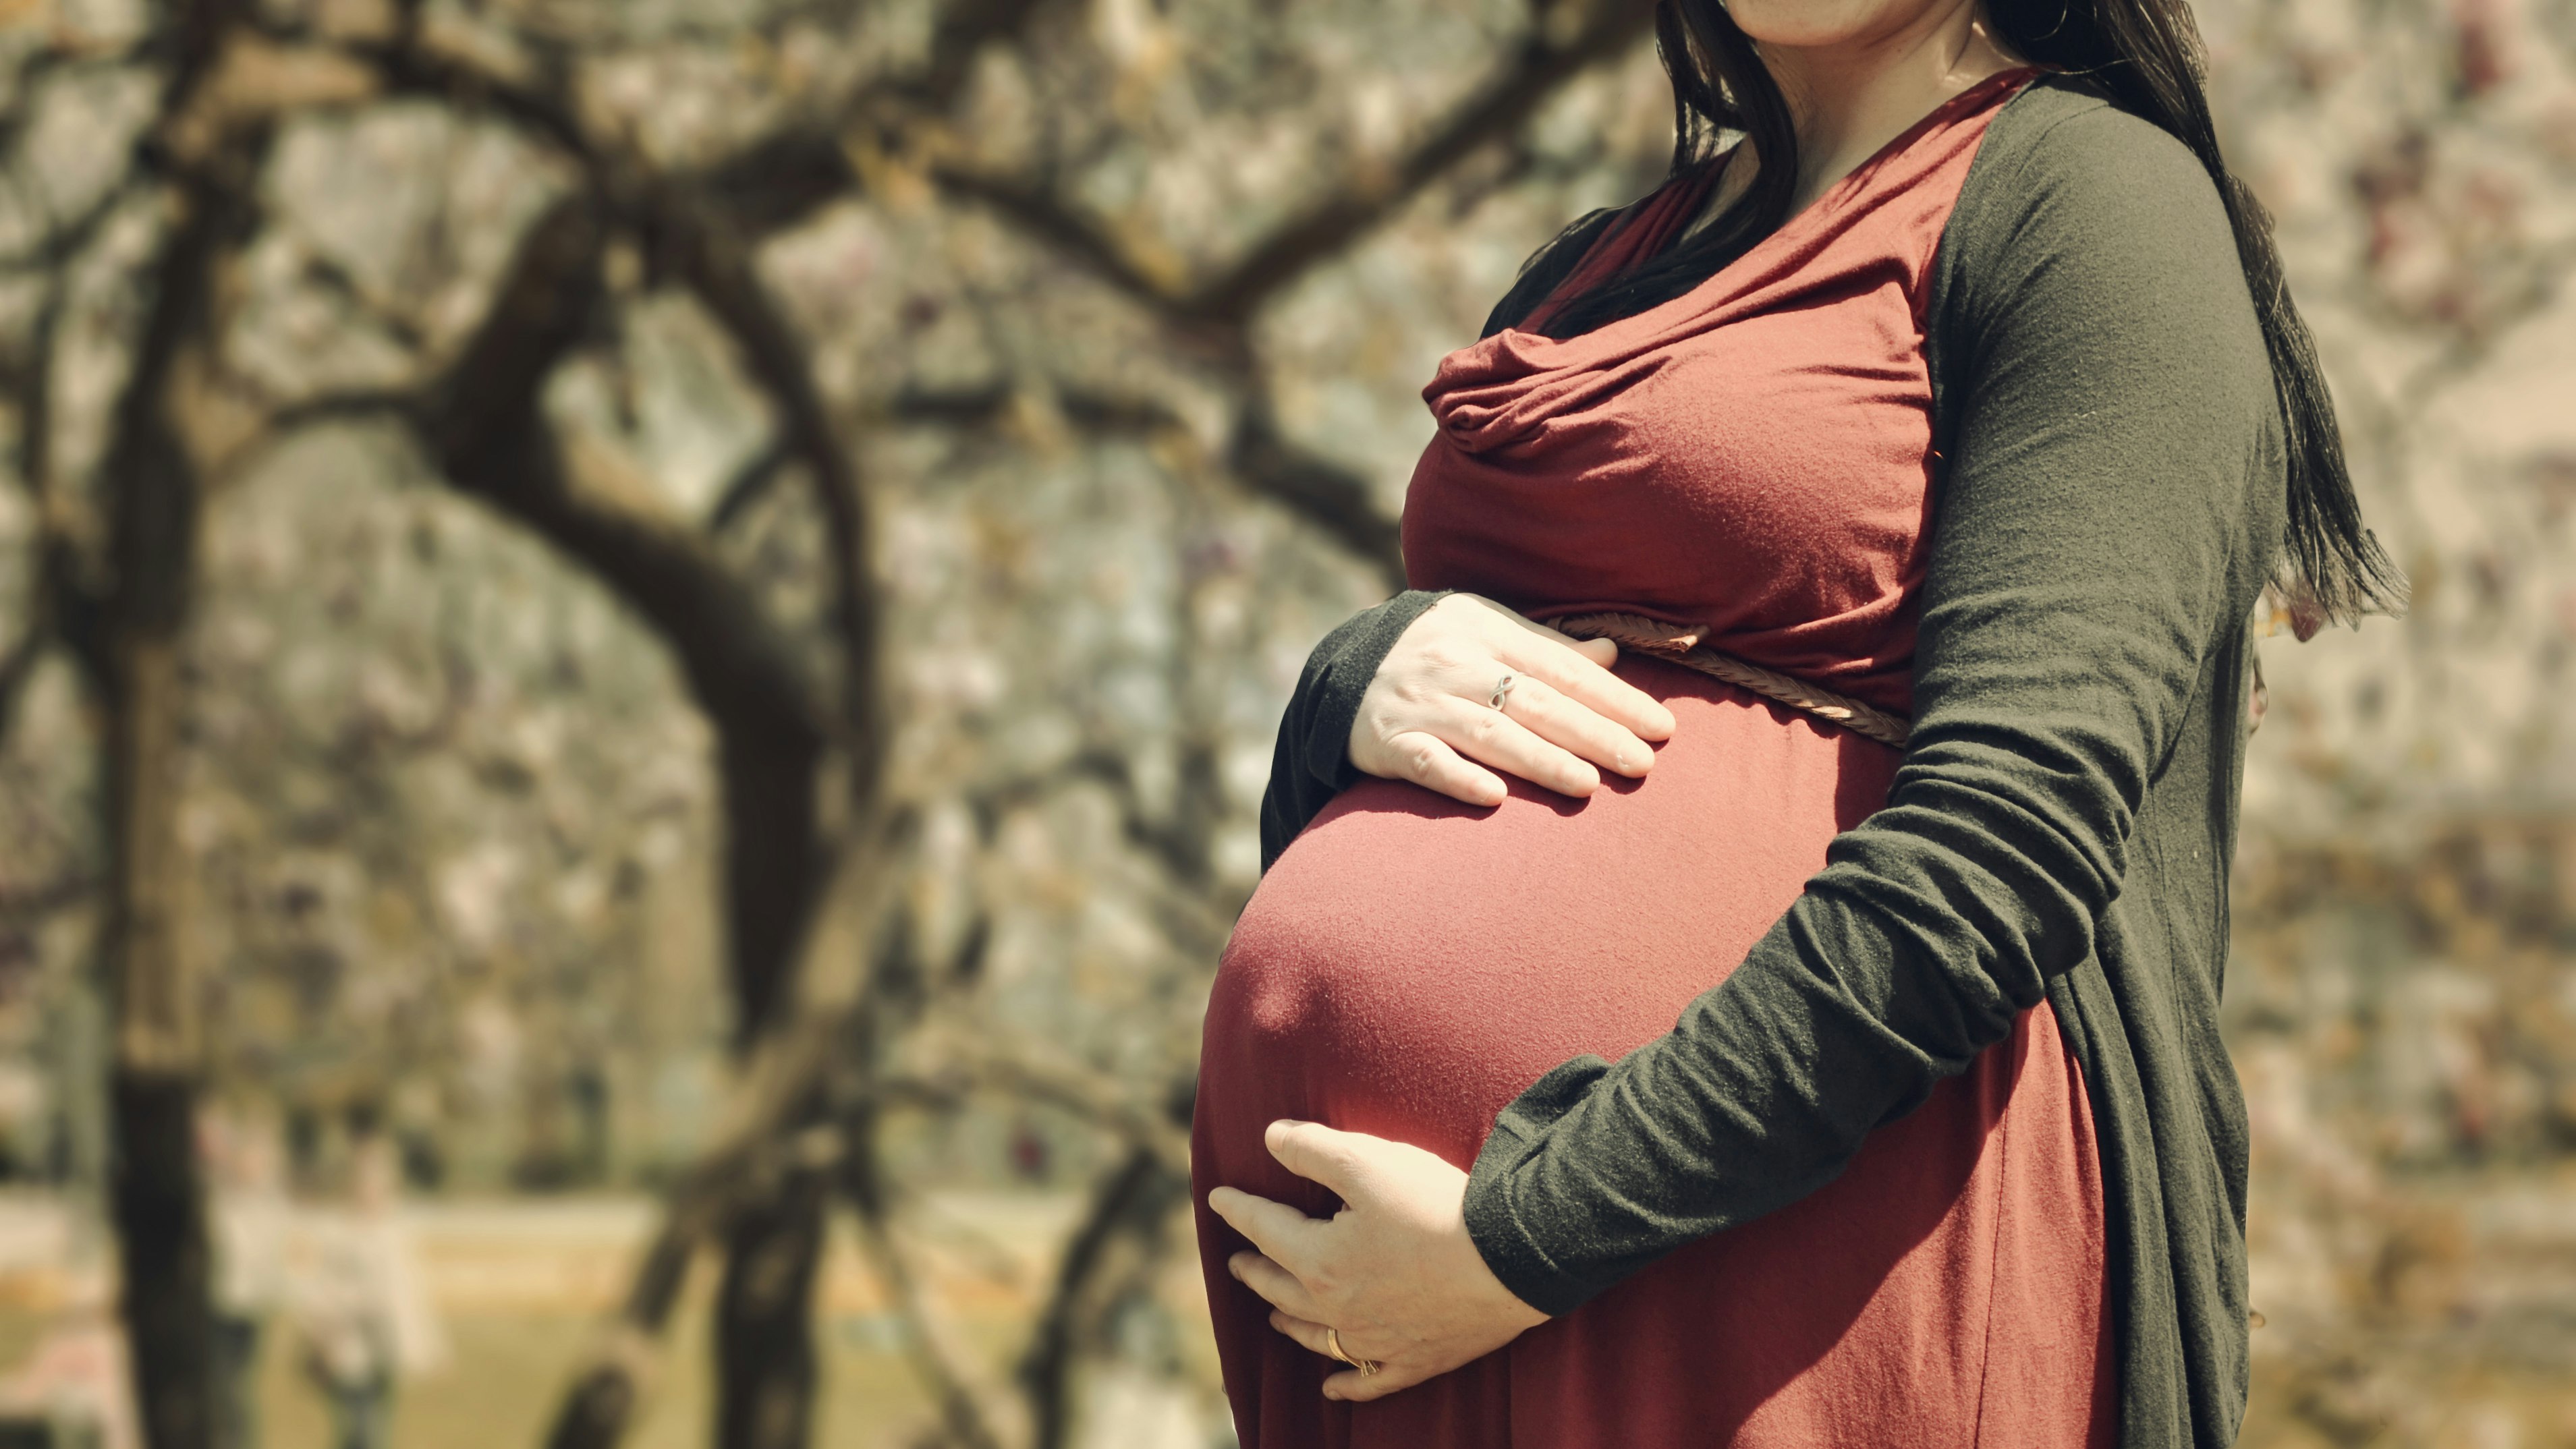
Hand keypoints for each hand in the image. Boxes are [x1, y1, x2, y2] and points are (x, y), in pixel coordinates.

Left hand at [1207, 1121, 1548, 1402]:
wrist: (1510, 1259)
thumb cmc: (1437, 1206)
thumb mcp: (1368, 1161)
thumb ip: (1312, 1149)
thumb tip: (1270, 1138)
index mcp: (1320, 1260)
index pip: (1265, 1229)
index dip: (1239, 1210)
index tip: (1219, 1198)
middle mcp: (1338, 1308)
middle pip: (1281, 1288)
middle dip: (1255, 1270)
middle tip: (1238, 1261)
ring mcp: (1376, 1341)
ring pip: (1316, 1336)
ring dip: (1288, 1321)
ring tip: (1272, 1313)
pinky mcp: (1415, 1359)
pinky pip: (1368, 1380)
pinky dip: (1345, 1384)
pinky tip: (1331, 1388)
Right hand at [1352, 593, 1676, 806]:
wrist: (1341, 671)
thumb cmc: (1434, 652)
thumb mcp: (1485, 631)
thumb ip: (1545, 646)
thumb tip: (1611, 653)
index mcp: (1485, 630)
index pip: (1561, 667)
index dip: (1613, 697)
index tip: (1660, 727)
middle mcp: (1453, 663)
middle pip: (1533, 701)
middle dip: (1591, 733)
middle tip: (1642, 763)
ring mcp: (1418, 704)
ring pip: (1487, 733)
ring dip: (1540, 760)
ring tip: (1589, 785)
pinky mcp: (1384, 742)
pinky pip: (1424, 762)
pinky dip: (1457, 778)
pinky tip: (1494, 798)